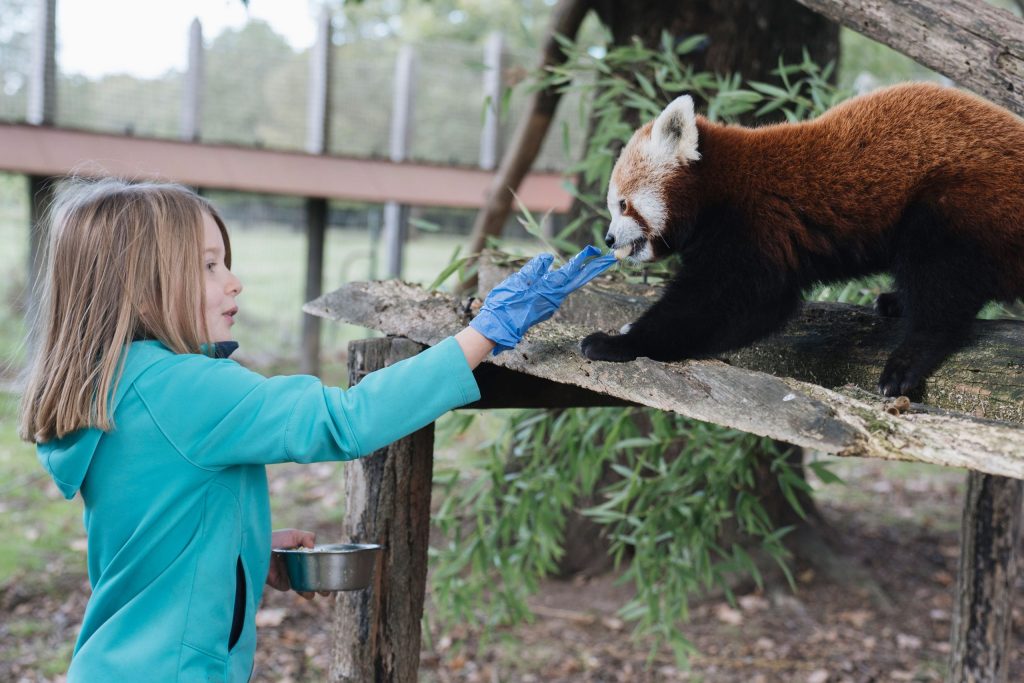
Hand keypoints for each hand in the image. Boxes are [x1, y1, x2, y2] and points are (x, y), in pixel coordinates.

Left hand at [267, 528, 328, 599]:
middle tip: (329, 589)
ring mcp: (291, 576)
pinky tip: (309, 591)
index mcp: (302, 555)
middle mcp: (298, 566)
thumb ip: (307, 537)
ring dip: (315, 590)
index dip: (325, 567)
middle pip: (314, 576)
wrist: (258, 551)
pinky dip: (304, 591)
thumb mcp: (293, 534)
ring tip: (321, 592)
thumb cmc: (275, 540)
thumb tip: (314, 546)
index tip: (333, 572)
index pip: (317, 562)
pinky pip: (297, 589)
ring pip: (307, 586)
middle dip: (323, 584)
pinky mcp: (284, 584)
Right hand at [469, 246, 616, 353]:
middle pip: (579, 280)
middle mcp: (555, 298)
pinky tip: (563, 277)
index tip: (595, 250)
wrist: (499, 327)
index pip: (572, 271)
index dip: (583, 259)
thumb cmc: (506, 303)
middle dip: (594, 269)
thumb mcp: (518, 281)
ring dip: (581, 275)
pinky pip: (557, 291)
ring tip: (591, 264)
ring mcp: (551, 305)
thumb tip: (549, 258)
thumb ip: (535, 268)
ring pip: (569, 286)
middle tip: (610, 259)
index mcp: (550, 289)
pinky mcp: (545, 308)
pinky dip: (564, 282)